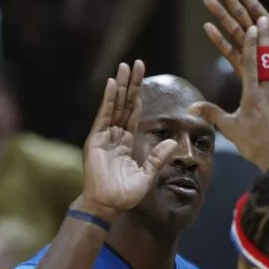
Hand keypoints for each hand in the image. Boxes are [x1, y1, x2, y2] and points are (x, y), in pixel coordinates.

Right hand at [78, 61, 177, 219]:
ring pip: (115, 105)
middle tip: (136, 62)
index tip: (142, 78)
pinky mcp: (96, 139)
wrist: (108, 205)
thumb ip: (158, 157)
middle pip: (124, 104)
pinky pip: (104, 115)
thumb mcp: (148, 174)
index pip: (133, 112)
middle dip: (131, 83)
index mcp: (125, 142)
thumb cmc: (125, 195)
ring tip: (124, 66)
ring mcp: (104, 136)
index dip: (138, 95)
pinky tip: (113, 84)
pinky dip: (109, 99)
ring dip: (120, 85)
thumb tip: (171, 141)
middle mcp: (114, 135)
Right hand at [191, 17, 268, 170]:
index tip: (253, 28)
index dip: (252, 44)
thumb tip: (191, 108)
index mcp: (252, 96)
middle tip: (266, 19)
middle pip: (268, 58)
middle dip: (266, 37)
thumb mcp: (230, 129)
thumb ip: (212, 114)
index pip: (252, 64)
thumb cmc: (253, 144)